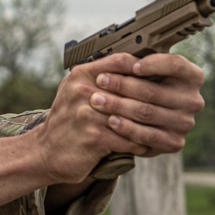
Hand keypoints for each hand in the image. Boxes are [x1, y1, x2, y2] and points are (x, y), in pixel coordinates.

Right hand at [33, 53, 204, 184]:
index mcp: (81, 75)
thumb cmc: (67, 122)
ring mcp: (88, 114)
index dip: (144, 67)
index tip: (160, 76)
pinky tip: (147, 145)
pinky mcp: (93, 136)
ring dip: (149, 123)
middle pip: (131, 87)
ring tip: (162, 126)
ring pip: (132, 114)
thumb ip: (99, 76)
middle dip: (152, 98)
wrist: (44, 152)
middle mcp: (83, 90)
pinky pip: (127, 137)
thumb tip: (136, 66)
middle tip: (170, 104)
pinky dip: (140, 142)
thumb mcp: (76, 91)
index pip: (120, 61)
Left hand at [89, 52, 204, 157]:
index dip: (153, 64)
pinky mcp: (174, 143)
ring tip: (97, 100)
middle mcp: (193, 100)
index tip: (132, 66)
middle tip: (100, 80)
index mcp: (192, 77)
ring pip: (147, 112)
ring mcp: (185, 123)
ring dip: (118, 106)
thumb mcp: (145, 73)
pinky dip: (126, 127)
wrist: (147, 123)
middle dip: (122, 85)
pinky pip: (147, 135)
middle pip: (153, 91)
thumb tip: (115, 59)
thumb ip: (136, 64)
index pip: (175, 65)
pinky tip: (111, 120)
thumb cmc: (144, 88)